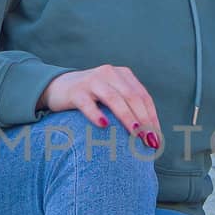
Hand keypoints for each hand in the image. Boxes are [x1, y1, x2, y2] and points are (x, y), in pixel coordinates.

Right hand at [39, 65, 162, 149]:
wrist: (58, 86)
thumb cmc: (91, 97)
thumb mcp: (113, 96)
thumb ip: (129, 106)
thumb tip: (150, 134)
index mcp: (123, 75)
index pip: (143, 96)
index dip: (152, 117)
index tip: (156, 138)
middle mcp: (110, 74)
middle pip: (132, 97)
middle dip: (144, 120)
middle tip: (149, 141)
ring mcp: (92, 81)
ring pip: (114, 99)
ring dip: (127, 117)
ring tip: (136, 134)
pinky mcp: (76, 91)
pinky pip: (87, 103)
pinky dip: (96, 114)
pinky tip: (104, 125)